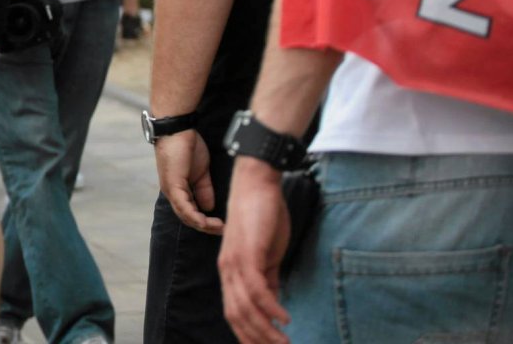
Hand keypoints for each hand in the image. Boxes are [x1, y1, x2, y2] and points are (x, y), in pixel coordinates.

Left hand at [154, 129, 223, 234]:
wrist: (177, 129)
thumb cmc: (187, 146)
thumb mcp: (201, 172)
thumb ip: (204, 189)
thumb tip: (209, 207)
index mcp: (179, 190)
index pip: (191, 213)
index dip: (206, 221)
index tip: (222, 225)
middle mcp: (172, 193)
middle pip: (188, 218)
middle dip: (206, 227)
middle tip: (223, 230)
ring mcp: (171, 190)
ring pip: (185, 216)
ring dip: (203, 225)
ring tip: (219, 227)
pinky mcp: (172, 185)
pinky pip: (183, 206)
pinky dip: (194, 216)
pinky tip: (205, 222)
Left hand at [220, 160, 292, 343]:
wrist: (257, 184)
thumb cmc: (263, 217)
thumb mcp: (266, 255)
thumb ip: (268, 279)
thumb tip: (273, 306)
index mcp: (230, 272)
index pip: (234, 313)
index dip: (248, 335)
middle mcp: (228, 271)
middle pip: (237, 317)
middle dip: (257, 339)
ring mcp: (235, 262)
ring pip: (246, 308)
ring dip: (266, 330)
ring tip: (285, 343)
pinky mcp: (247, 254)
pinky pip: (256, 289)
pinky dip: (270, 307)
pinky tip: (285, 318)